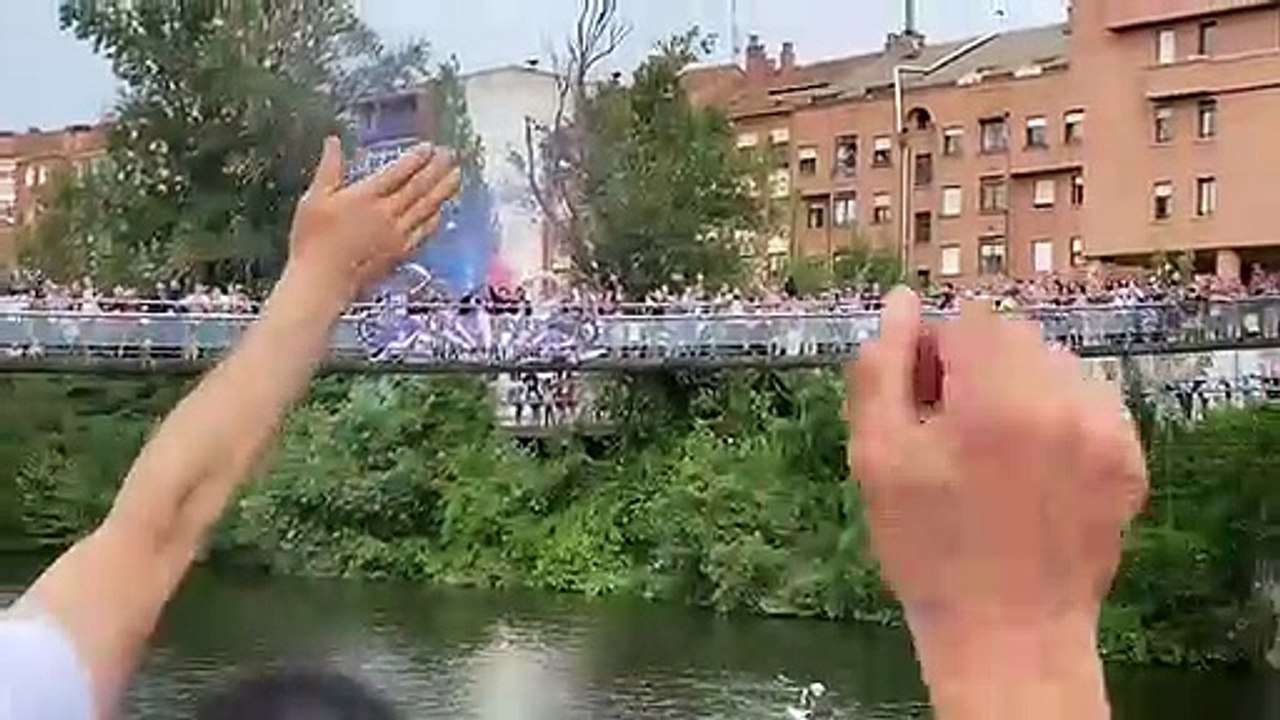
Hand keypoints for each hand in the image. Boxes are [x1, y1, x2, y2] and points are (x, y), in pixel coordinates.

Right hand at [286, 136, 461, 304]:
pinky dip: (435, 218)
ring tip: (456, 176)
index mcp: (365, 197)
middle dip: (437, 169)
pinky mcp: (401, 252)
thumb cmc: (313, 241)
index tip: (429, 148)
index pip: (398, 172)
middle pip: (419, 187)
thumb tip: (333, 141)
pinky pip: (424, 231)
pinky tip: (441, 210)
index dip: (416, 158)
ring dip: (443, 190)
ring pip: (426, 207)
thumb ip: (329, 168)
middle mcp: (386, 214)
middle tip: (451, 155)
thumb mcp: (314, 198)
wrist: (322, 281)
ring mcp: (397, 234)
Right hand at [845, 288, 1147, 716]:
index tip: (924, 409)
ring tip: (998, 457)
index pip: (967, 320)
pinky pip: (1088, 402)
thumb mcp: (877, 457)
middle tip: (956, 437)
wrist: (1008, 632)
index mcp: (996, 395)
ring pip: (1053, 366)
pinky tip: (1036, 471)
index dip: (935, 358)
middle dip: (979, 371)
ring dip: (1021, 391)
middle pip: (1013, 338)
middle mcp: (1063, 398)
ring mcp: (1106, 428)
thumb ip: (883, 369)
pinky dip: (1059, 419)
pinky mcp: (1130, 456)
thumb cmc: (928, 547)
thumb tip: (901, 302)